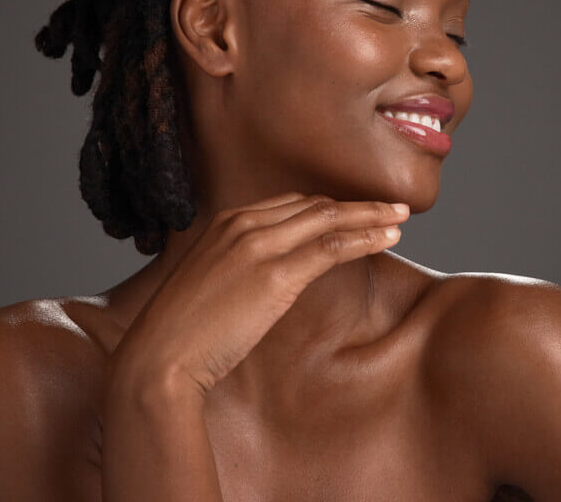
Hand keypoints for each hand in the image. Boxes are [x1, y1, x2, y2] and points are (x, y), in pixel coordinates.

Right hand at [108, 192, 409, 396]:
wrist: (160, 358)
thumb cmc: (181, 332)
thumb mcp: (210, 284)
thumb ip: (239, 268)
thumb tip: (269, 279)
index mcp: (225, 221)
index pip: (292, 204)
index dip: (330, 207)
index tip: (357, 213)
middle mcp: (242, 224)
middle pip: (316, 204)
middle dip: (358, 206)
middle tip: (393, 208)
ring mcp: (259, 246)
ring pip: (330, 219)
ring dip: (371, 217)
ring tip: (400, 219)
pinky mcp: (275, 275)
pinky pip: (332, 248)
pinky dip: (365, 239)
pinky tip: (387, 239)